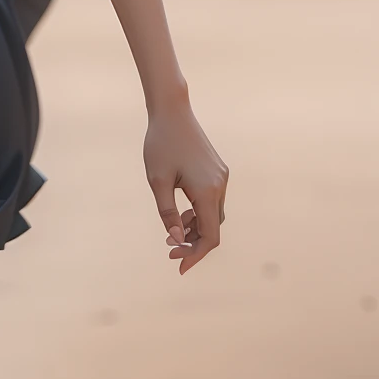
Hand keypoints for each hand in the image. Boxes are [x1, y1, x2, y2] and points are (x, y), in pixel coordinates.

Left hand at [144, 98, 226, 273]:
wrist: (172, 112)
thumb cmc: (160, 145)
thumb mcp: (157, 182)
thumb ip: (167, 213)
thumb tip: (176, 239)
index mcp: (207, 191)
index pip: (209, 236)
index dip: (196, 255)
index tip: (179, 267)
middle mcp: (220, 186)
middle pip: (212, 228)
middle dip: (193, 243)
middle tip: (169, 250)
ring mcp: (221, 177)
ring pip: (212, 215)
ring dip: (195, 228)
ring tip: (171, 233)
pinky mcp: (217, 171)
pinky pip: (211, 201)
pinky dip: (198, 212)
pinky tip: (180, 215)